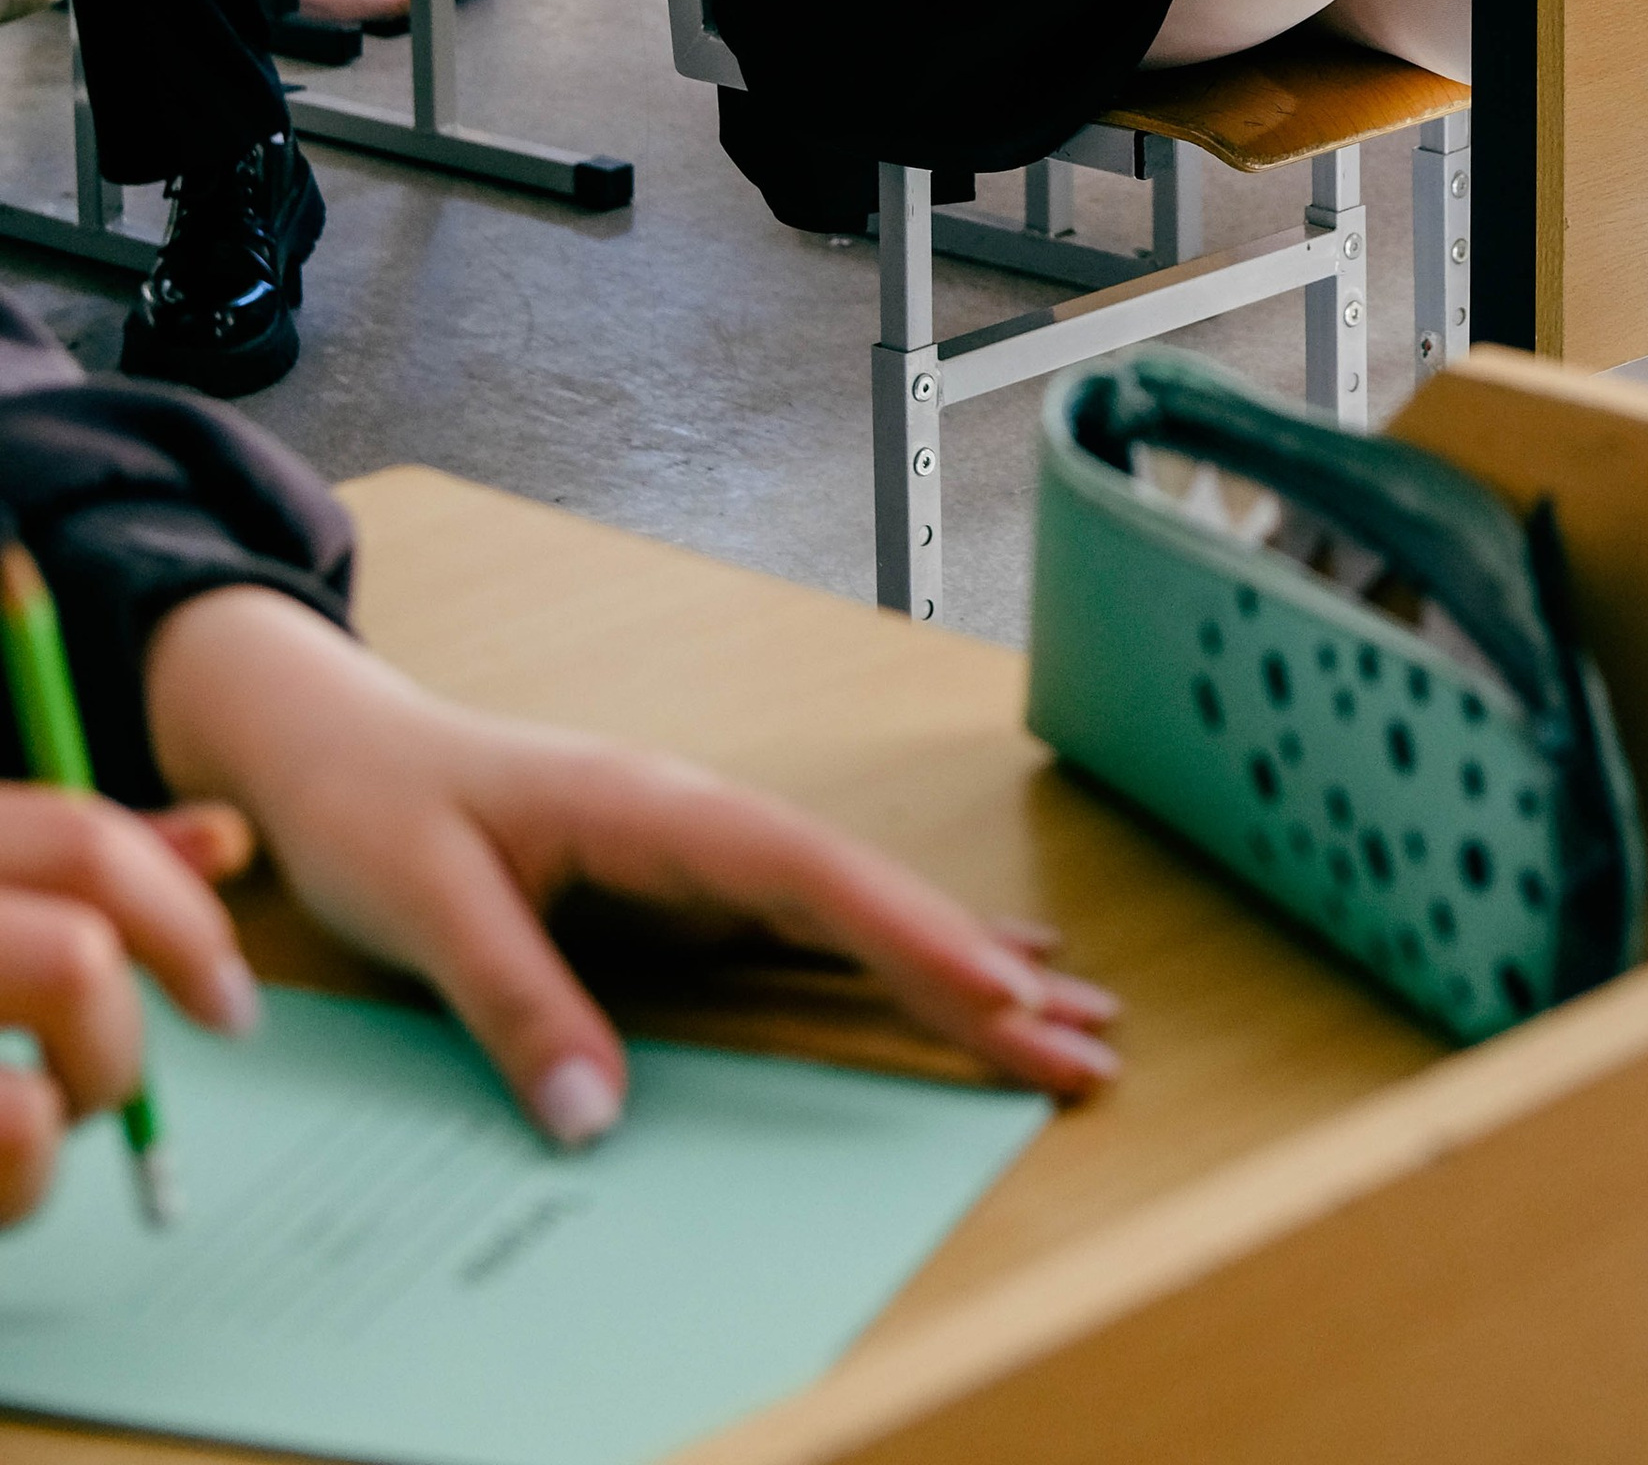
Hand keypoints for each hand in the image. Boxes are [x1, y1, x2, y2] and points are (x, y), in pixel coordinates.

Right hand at [0, 786, 260, 1222]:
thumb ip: (76, 870)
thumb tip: (231, 841)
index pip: (81, 844)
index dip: (183, 920)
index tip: (231, 1003)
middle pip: (76, 968)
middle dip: (115, 1054)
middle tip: (96, 1100)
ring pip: (31, 1106)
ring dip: (48, 1139)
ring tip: (13, 1138)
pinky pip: (3, 1146)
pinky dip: (9, 1187)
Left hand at [144, 589, 1119, 1141]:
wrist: (339, 748)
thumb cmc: (378, 807)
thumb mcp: (423, 903)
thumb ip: (514, 1002)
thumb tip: (598, 1120)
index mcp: (654, 809)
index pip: (809, 873)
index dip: (907, 932)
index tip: (996, 990)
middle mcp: (702, 825)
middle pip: (867, 896)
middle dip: (979, 967)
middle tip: (1086, 1039)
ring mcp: (705, 857)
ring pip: (861, 911)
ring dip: (964, 965)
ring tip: (1076, 1021)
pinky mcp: (692, 894)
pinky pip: (819, 931)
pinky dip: (905, 960)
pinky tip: (973, 981)